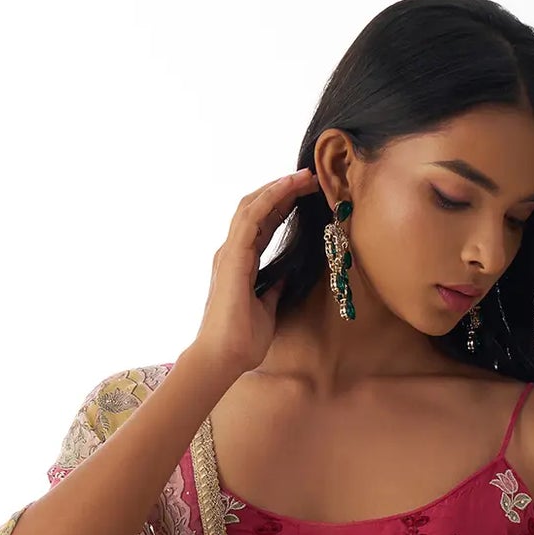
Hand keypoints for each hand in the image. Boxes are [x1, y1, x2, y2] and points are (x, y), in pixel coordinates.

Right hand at [191, 170, 324, 385]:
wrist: (223, 358)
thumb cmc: (241, 340)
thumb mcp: (267, 308)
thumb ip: (273, 288)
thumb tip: (286, 276)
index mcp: (240, 263)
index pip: (262, 224)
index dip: (282, 205)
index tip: (305, 194)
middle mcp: (231, 252)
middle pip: (257, 208)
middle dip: (282, 190)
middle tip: (310, 178)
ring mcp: (230, 253)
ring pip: (253, 206)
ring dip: (279, 188)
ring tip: (304, 177)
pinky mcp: (232, 257)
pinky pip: (252, 218)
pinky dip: (270, 199)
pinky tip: (288, 188)